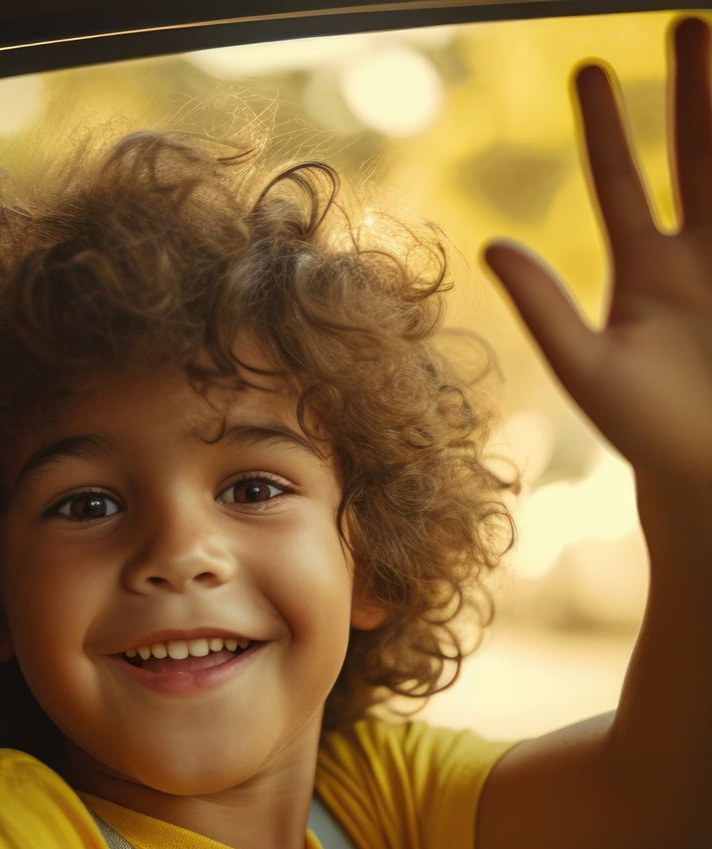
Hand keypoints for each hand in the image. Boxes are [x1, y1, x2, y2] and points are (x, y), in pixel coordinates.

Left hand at [484, 17, 711, 487]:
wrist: (710, 471)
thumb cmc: (645, 430)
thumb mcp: (588, 367)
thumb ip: (544, 308)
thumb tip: (490, 246)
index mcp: (644, 272)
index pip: (619, 182)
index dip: (604, 129)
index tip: (587, 69)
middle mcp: (696, 256)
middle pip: (698, 154)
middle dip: (697, 88)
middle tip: (689, 18)